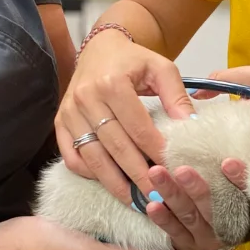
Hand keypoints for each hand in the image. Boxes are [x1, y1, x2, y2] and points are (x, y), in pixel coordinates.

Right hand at [56, 30, 195, 201]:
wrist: (100, 49)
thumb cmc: (133, 60)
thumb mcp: (161, 68)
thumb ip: (176, 96)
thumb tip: (189, 127)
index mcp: (112, 83)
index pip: (138, 128)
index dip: (156, 152)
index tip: (173, 171)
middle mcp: (87, 98)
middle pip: (116, 147)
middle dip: (138, 176)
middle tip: (158, 197)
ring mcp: (69, 112)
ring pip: (93, 157)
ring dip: (115, 183)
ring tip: (136, 200)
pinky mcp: (60, 123)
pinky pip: (72, 157)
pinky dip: (90, 174)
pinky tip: (110, 182)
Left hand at [143, 159, 247, 249]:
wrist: (221, 236)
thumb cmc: (229, 204)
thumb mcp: (237, 190)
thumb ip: (234, 176)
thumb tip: (228, 160)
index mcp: (243, 211)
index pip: (242, 192)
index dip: (237, 178)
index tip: (227, 163)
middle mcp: (225, 227)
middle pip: (210, 206)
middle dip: (195, 188)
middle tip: (181, 170)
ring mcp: (205, 238)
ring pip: (188, 215)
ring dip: (172, 195)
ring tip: (157, 175)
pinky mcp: (187, 244)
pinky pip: (175, 231)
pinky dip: (163, 218)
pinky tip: (152, 205)